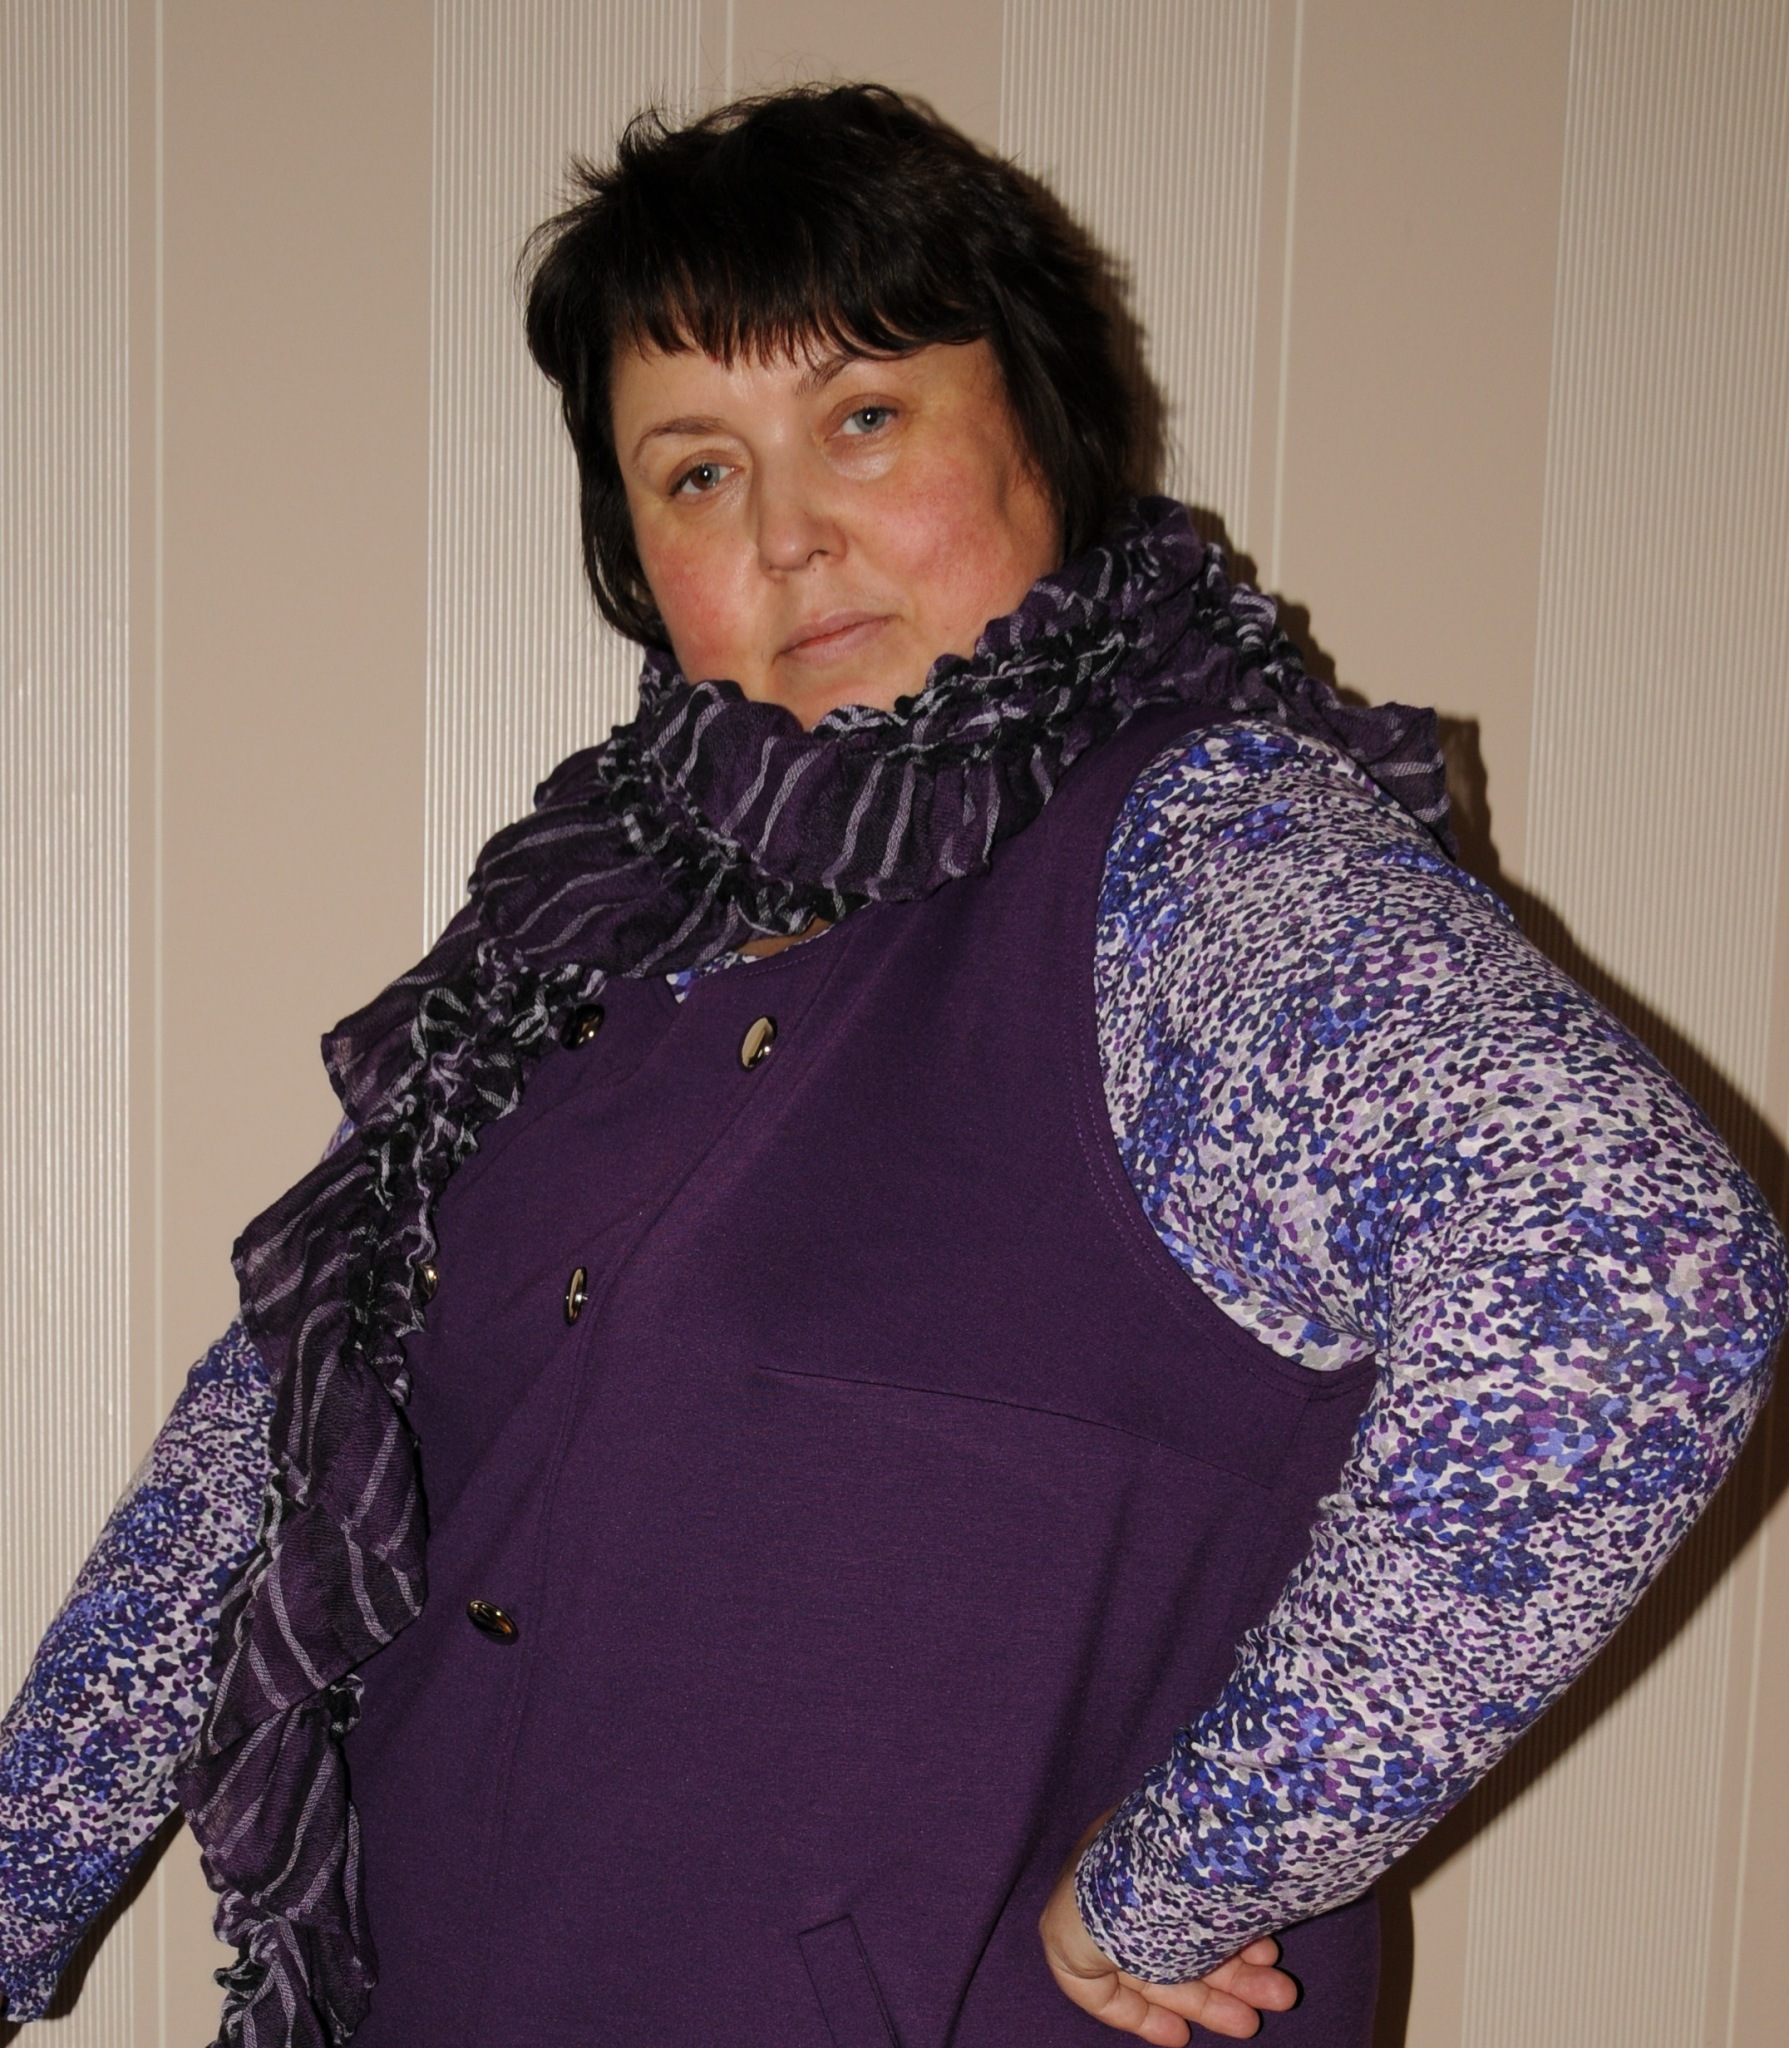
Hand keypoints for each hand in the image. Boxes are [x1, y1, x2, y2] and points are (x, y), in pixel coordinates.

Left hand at [1039, 1818, 1296, 2042]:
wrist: (1126, 1882)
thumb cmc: (1178, 1869)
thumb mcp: (1219, 1874)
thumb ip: (1235, 1887)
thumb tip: (1276, 1899)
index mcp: (1152, 1845)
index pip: (1190, 1902)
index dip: (1229, 1935)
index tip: (1265, 1954)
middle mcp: (1123, 1878)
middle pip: (1179, 1941)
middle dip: (1230, 1974)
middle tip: (1278, 1994)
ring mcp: (1094, 1914)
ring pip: (1155, 1971)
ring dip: (1206, 2000)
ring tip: (1250, 2023)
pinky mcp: (1067, 1950)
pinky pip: (1108, 1993)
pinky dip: (1142, 2016)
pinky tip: (1180, 2036)